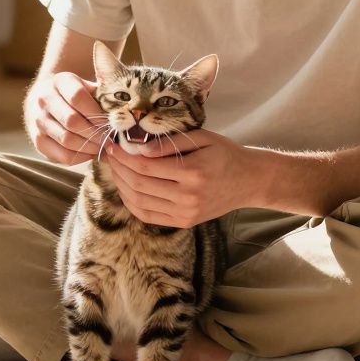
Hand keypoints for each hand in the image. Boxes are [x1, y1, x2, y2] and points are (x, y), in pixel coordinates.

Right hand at [24, 72, 108, 164]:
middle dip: (95, 133)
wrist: (47, 100)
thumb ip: (105, 95)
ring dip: (89, 147)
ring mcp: (38, 120)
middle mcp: (44, 99)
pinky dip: (80, 157)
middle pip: (71, 121)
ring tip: (103, 147)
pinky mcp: (37, 140)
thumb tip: (126, 112)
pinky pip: (61, 155)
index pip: (77, 97)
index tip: (111, 123)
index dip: (96, 113)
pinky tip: (91, 153)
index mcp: (60, 81)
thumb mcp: (88, 86)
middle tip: (110, 140)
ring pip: (66, 139)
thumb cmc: (77, 94)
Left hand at [103, 129, 269, 227]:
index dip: (124, 156)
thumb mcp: (202, 138)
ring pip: (139, 202)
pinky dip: (132, 203)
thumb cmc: (225, 154)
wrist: (250, 181)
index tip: (113, 145)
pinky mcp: (184, 222)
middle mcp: (187, 196)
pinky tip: (126, 188)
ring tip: (115, 170)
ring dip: (121, 185)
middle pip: (139, 184)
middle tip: (109, 155)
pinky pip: (148, 215)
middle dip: (118, 169)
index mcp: (192, 173)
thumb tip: (139, 147)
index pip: (145, 166)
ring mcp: (185, 213)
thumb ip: (170, 143)